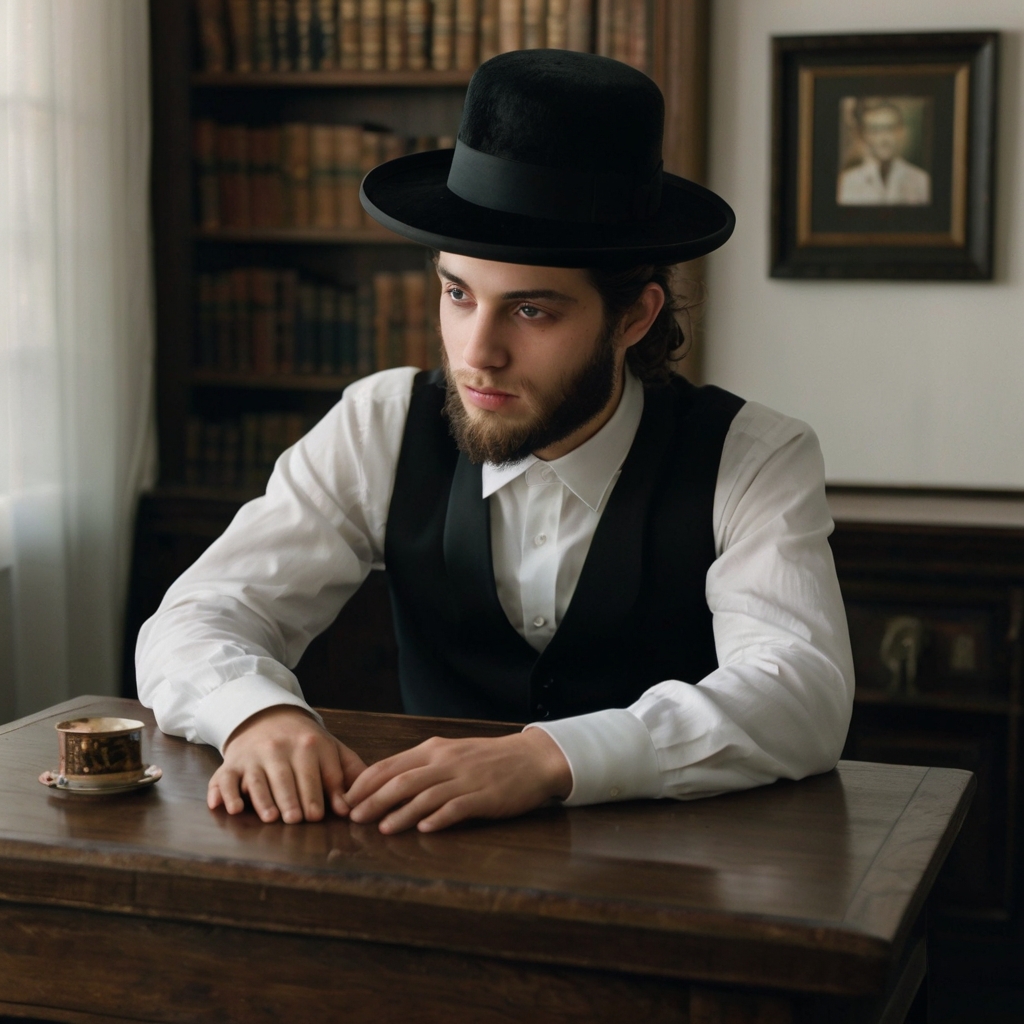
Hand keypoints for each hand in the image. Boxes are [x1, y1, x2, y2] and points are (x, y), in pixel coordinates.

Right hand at [208, 706, 367, 823]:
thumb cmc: (306, 743)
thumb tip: (351, 808)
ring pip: (258, 779)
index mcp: (311, 744)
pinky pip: (225, 778)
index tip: (318, 815)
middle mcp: (280, 748)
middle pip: (286, 776)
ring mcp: (255, 755)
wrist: (268, 717)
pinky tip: (232, 808)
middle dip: (291, 798)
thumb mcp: (331, 749)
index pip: (316, 772)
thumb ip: (348, 774)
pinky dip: (225, 794)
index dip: (318, 794)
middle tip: (295, 820)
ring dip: (263, 799)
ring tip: (271, 817)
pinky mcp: (232, 763)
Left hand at [344, 728, 571, 834]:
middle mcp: (446, 762)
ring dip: (401, 813)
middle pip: (402, 780)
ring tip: (383, 829)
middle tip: (354, 818)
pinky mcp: (484, 796)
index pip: (390, 765)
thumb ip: (421, 767)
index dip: (365, 783)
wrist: (531, 759)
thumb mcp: (451, 754)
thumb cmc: (487, 760)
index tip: (346, 799)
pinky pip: (457, 807)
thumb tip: (385, 786)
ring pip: (425, 795)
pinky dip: (439, 818)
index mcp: (434, 750)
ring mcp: (465, 779)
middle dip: (374, 800)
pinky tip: (426, 829)